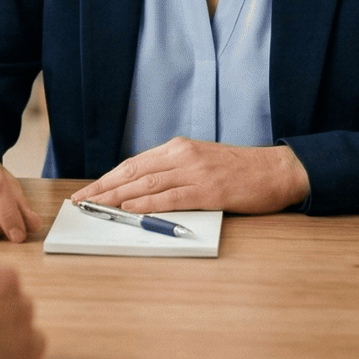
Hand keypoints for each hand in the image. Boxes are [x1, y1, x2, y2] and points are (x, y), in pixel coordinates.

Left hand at [70, 138, 309, 214]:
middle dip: (104, 187)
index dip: (107, 178)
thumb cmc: (240, 170)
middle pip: (133, 173)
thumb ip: (174, 170)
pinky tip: (129, 211)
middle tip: (81, 200)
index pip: (134, 163)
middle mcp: (182, 155)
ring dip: (117, 198)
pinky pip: (170, 198)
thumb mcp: (201, 161)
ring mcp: (195, 172)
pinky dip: (146, 205)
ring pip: (147, 185)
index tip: (89, 190)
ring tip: (96, 207)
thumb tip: (143, 189)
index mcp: (178, 147)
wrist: (276, 171)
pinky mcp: (209, 191)